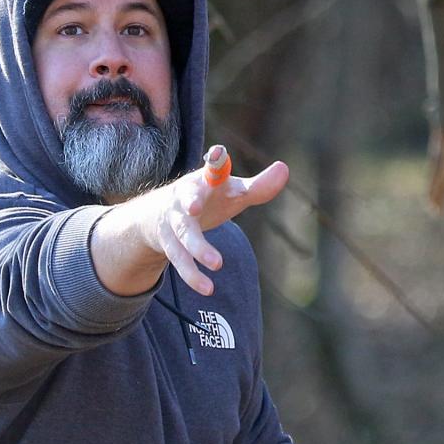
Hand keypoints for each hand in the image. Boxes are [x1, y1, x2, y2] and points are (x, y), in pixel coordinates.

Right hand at [145, 147, 288, 295]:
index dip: (215, 161)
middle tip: (194, 207)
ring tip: (218, 264)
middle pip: (187, 199)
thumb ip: (258, 186)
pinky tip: (208, 289)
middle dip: (190, 201)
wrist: (159, 214)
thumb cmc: (208, 198)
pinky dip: (193, 276)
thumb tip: (284, 169)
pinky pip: (180, 260)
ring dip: (198, 249)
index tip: (218, 155)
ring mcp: (174, 221)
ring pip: (183, 235)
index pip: (211, 168)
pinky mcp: (169, 244)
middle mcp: (185, 197)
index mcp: (205, 180)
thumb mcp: (232, 191)